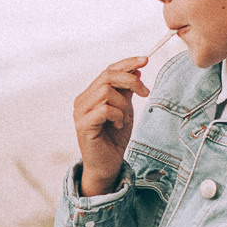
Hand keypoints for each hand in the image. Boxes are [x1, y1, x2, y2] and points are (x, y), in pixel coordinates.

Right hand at [74, 54, 152, 196]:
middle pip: (107, 76)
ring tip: (124, 119)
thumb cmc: (114, 139)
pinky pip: (105, 109)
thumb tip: (136, 70)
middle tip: (146, 92)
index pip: (108, 70)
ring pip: (106, 91)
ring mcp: (80, 112)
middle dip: (130, 81)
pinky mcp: (83, 125)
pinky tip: (118, 126)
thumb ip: (127, 92)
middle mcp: (82, 100)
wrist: (107, 166)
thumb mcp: (125, 110)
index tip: (146, 60)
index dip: (127, 63)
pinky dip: (117, 116)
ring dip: (123, 104)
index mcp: (90, 94)